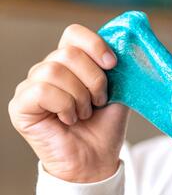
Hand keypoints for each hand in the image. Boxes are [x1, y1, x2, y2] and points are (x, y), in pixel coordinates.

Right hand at [8, 24, 129, 182]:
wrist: (96, 160)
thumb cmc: (105, 127)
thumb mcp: (119, 93)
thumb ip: (119, 69)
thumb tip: (127, 46)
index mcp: (70, 64)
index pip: (73, 34)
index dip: (94, 44)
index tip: (112, 64)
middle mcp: (48, 71)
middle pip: (68, 53)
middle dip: (93, 79)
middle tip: (99, 100)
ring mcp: (31, 87)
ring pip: (55, 70)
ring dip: (80, 96)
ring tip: (84, 113)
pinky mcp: (21, 106)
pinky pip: (42, 90)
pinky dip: (64, 105)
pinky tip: (69, 119)